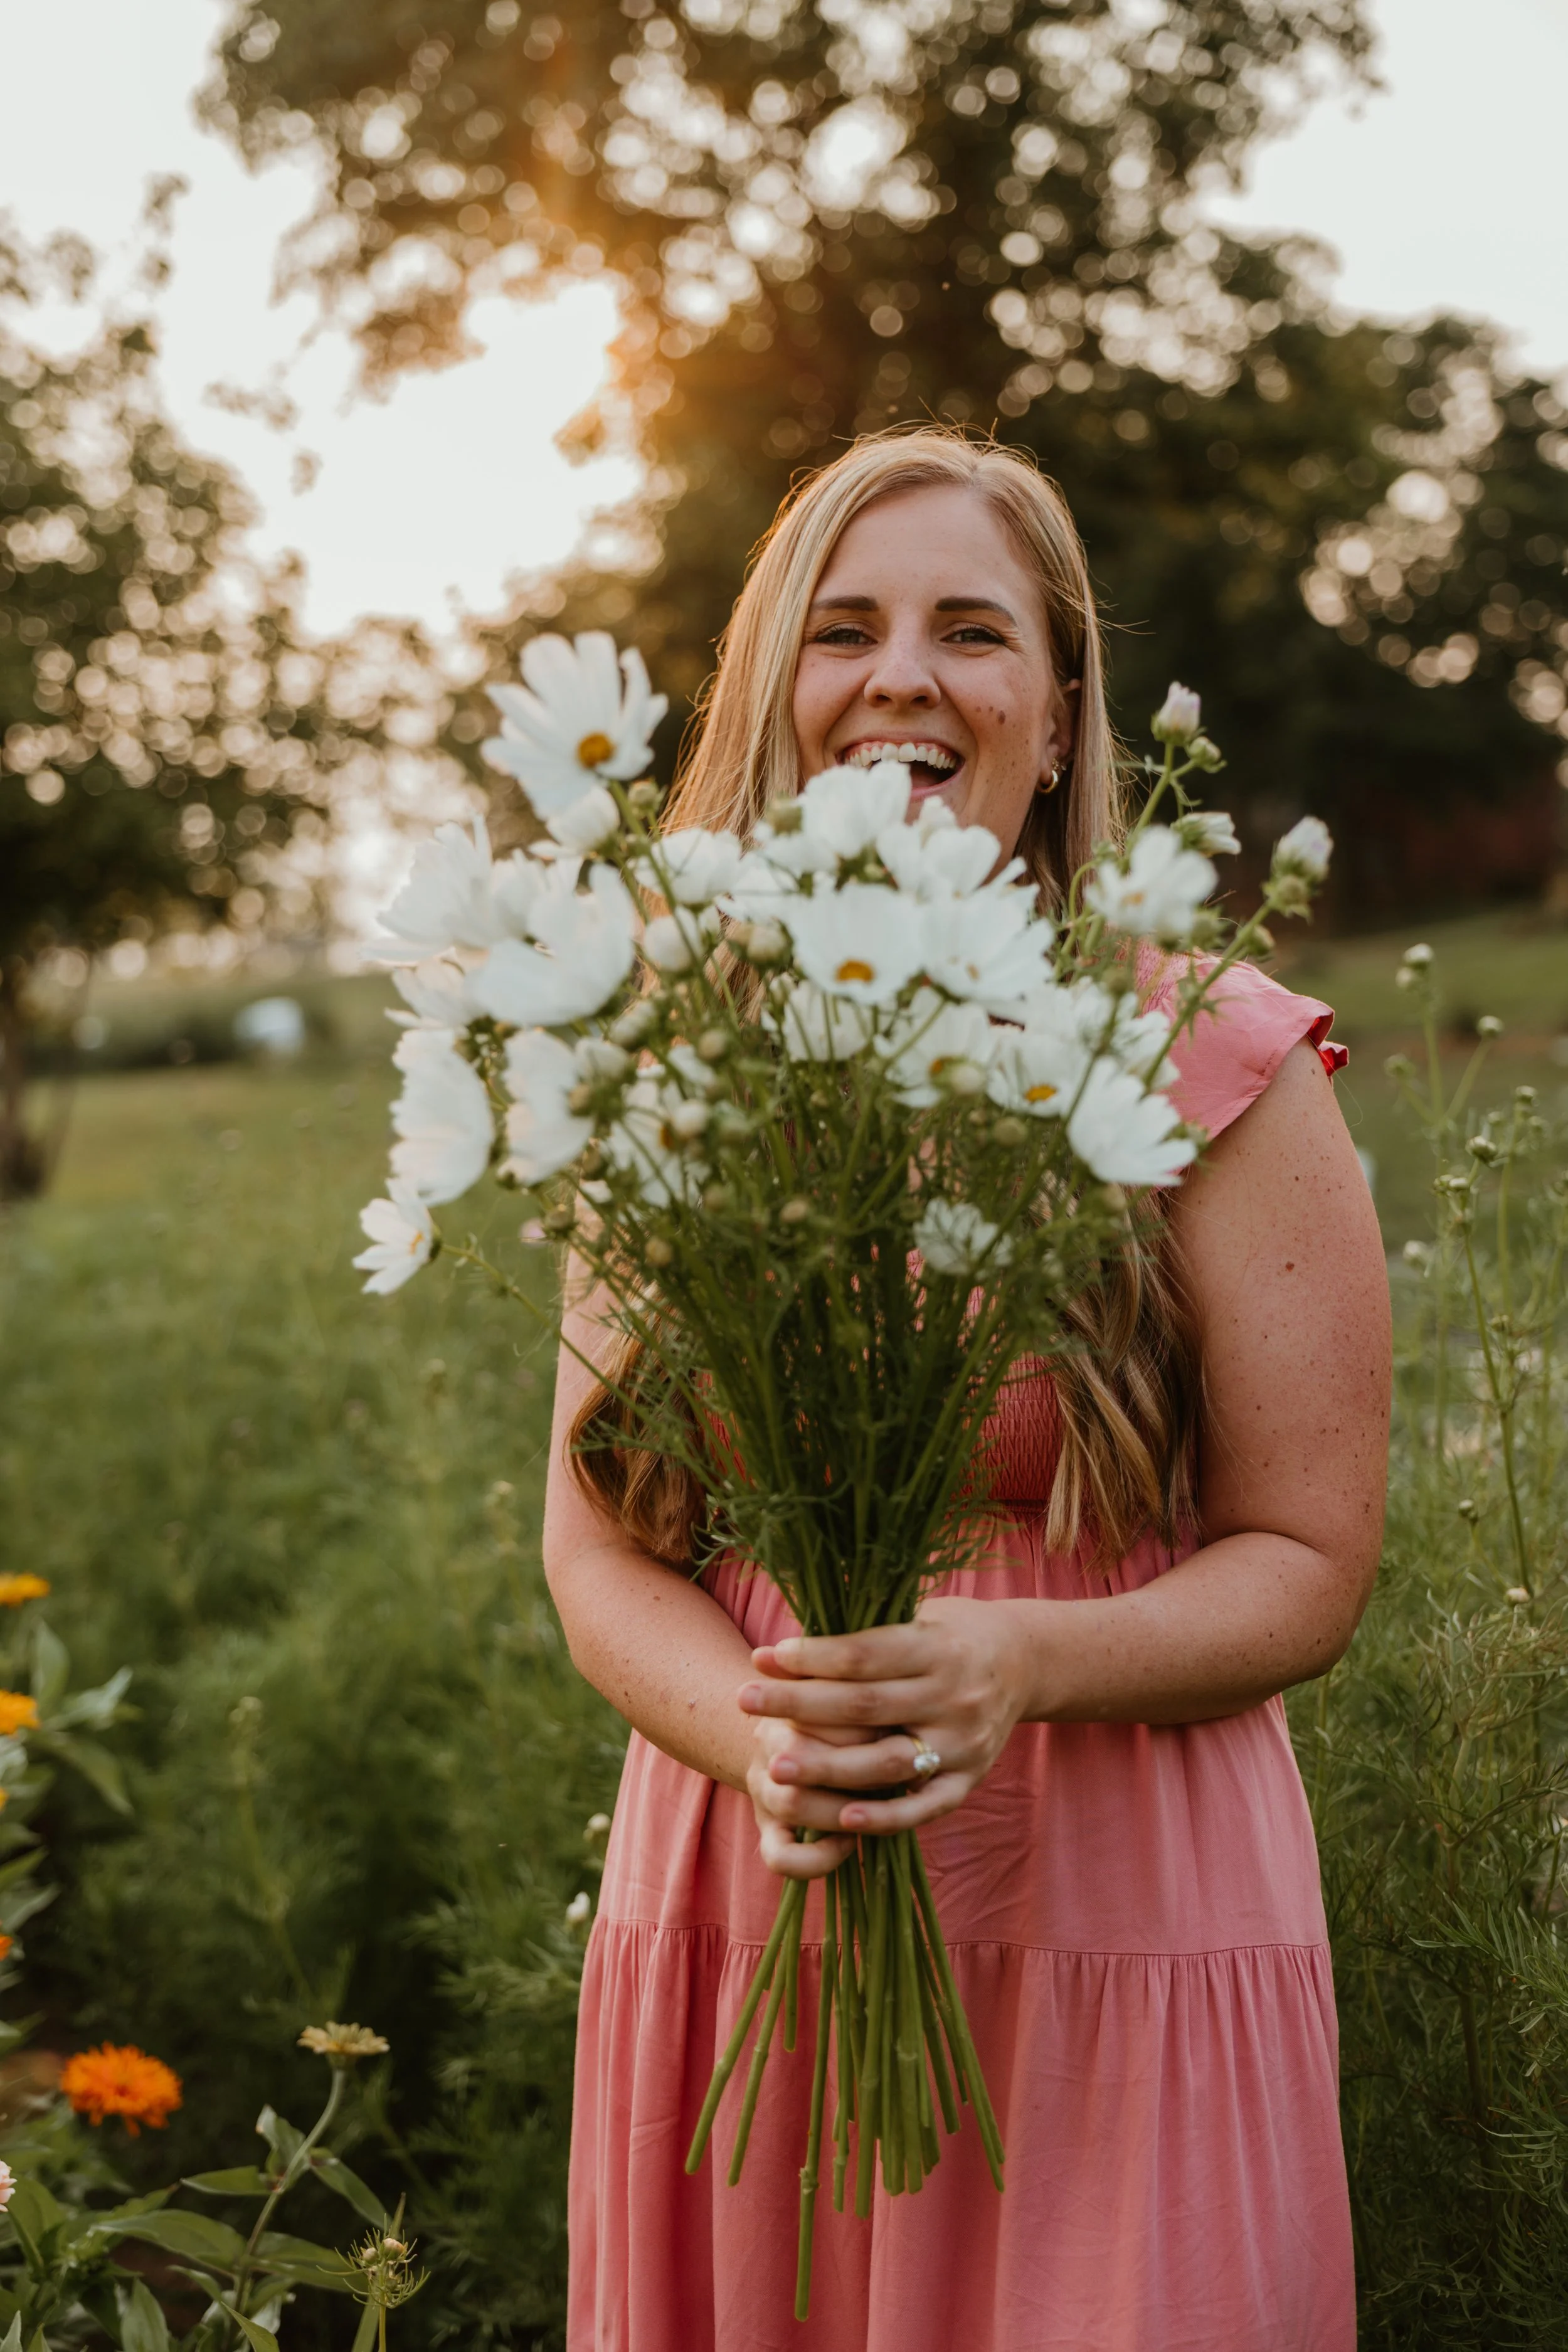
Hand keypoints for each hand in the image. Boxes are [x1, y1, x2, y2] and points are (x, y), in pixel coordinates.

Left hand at [739, 1596, 1032, 1878]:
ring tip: (775, 1765)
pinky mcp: (969, 1781)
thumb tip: (785, 1645)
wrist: (1025, 1662)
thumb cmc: (950, 1632)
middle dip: (800, 1704)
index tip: (764, 1657)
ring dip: (827, 1767)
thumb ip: (863, 1629)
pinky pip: (923, 1806)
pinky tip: (841, 1819)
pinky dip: (884, 1816)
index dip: (812, 1657)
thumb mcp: (916, 1613)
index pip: (865, 1653)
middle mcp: (954, 1695)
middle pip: (866, 1705)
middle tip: (745, 1701)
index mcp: (938, 1646)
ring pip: (888, 1761)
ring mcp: (963, 1743)